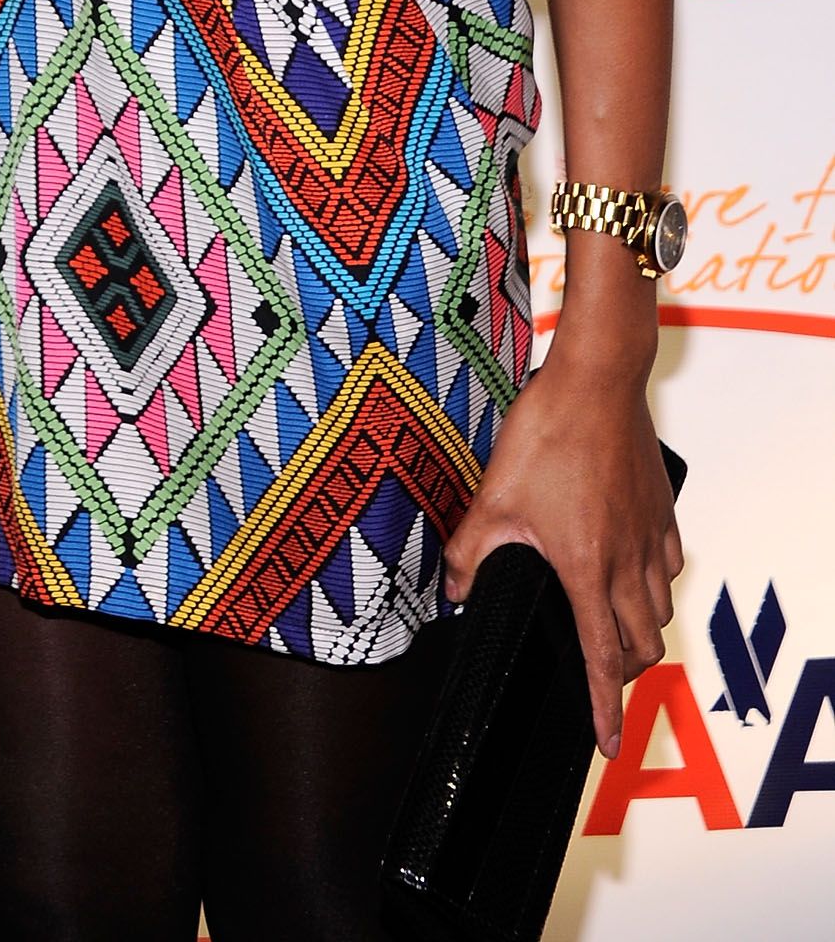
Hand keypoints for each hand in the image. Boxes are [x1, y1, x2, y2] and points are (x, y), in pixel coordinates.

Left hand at [442, 354, 680, 756]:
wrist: (596, 379)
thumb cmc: (547, 433)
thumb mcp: (493, 497)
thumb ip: (469, 551)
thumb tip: (450, 591)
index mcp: (587, 569)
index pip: (602, 659)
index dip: (604, 708)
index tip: (607, 744)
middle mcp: (629, 562)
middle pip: (642, 644)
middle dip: (624, 675)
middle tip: (601, 682)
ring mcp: (652, 535)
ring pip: (660, 608)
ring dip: (641, 630)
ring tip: (615, 632)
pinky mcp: (662, 509)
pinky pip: (671, 565)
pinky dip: (657, 585)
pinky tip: (636, 573)